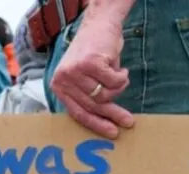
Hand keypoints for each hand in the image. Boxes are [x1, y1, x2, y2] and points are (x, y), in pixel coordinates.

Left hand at [50, 14, 131, 138]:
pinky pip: (113, 82)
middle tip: (129, 121)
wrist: (99, 24)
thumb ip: (87, 97)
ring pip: (104, 94)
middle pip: (92, 106)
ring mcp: (75, 71)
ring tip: (119, 78)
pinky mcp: (90, 63)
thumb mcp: (84, 77)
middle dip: (113, 114)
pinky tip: (121, 70)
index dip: (96, 124)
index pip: (78, 113)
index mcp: (59, 86)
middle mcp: (63, 79)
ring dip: (117, 88)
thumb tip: (106, 124)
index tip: (112, 133)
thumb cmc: (94, 53)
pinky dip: (121, 78)